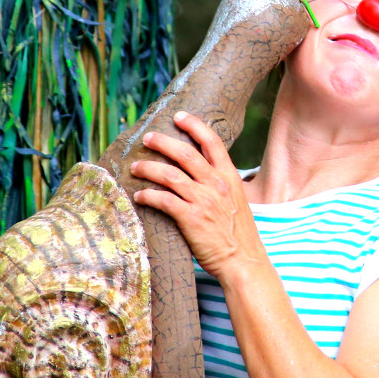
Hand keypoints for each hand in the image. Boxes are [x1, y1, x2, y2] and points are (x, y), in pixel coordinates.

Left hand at [131, 111, 264, 278]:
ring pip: (169, 175)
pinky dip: (148, 195)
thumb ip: (220, 184)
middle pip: (185, 153)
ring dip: (148, 168)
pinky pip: (164, 200)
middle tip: (147, 138)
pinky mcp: (191, 219)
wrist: (243, 261)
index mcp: (230, 177)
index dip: (194, 125)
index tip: (179, 116)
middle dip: (162, 142)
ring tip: (135, 167)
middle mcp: (217, 184)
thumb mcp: (237, 200)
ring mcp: (204, 201)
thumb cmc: (238, 234)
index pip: (212, 142)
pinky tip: (139, 196)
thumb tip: (200, 173)